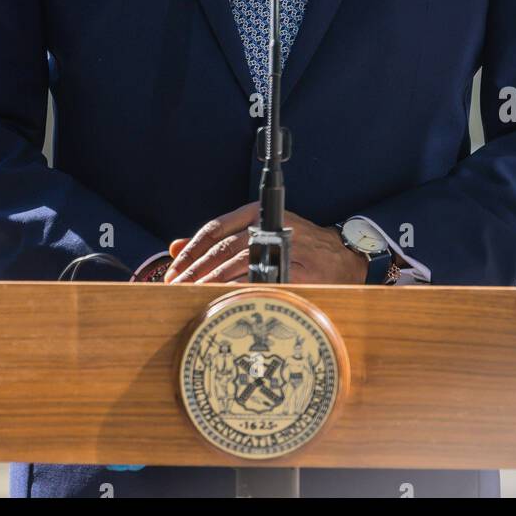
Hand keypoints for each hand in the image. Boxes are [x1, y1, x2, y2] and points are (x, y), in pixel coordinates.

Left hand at [162, 202, 368, 284]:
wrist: (343, 255)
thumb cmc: (296, 244)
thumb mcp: (258, 231)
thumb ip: (219, 239)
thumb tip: (175, 247)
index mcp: (258, 212)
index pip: (215, 229)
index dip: (191, 251)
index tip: (173, 270)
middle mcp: (270, 225)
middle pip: (223, 249)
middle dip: (195, 272)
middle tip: (175, 289)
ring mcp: (285, 247)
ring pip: (239, 266)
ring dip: (211, 284)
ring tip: (191, 298)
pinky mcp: (298, 270)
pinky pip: (262, 283)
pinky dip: (239, 293)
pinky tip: (224, 303)